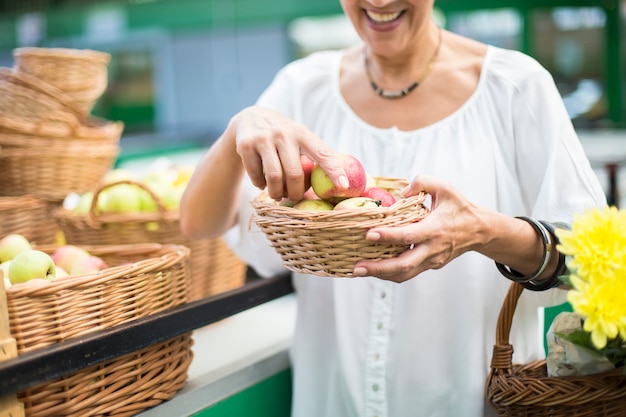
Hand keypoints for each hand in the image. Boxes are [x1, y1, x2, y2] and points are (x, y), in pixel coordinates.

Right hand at [232, 106, 348, 201]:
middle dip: (296, 192)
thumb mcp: (299, 136)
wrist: (249, 118)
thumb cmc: (283, 135)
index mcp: (302, 132)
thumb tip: (339, 181)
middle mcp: (283, 133)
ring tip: (278, 195)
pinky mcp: (245, 145)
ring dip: (277, 193)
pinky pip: (256, 176)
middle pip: (294, 173)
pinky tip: (263, 185)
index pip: (323, 153)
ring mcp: (263, 138)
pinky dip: (260, 186)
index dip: (335, 170)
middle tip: (295, 197)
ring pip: (274, 177)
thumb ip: (315, 153)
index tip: (344, 186)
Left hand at [352, 174, 480, 281]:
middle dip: (378, 268)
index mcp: (435, 229)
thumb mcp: (445, 187)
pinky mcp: (430, 265)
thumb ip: (423, 182)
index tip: (369, 234)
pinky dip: (389, 273)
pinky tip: (373, 269)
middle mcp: (432, 248)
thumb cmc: (459, 206)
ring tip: (358, 271)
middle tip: (357, 268)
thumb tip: (402, 191)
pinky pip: (408, 273)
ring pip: (404, 274)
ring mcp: (432, 260)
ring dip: (380, 275)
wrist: (479, 230)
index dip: (388, 236)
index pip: (409, 235)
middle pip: (404, 265)